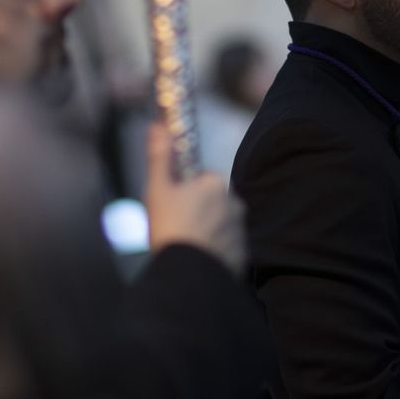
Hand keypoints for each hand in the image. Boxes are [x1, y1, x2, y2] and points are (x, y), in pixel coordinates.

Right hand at [143, 124, 246, 275]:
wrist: (187, 274)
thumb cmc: (170, 228)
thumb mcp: (157, 189)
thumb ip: (160, 156)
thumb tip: (158, 125)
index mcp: (216, 184)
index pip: (201, 179)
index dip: (183, 191)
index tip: (171, 205)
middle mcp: (235, 203)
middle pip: (212, 202)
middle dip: (197, 211)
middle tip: (176, 228)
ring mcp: (240, 230)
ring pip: (220, 225)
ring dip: (207, 231)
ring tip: (185, 247)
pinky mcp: (242, 255)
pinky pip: (226, 247)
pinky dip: (214, 251)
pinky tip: (197, 260)